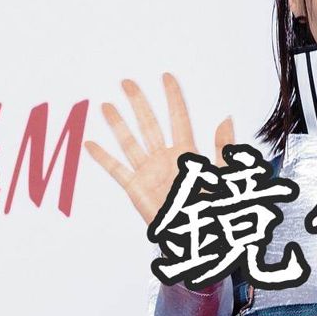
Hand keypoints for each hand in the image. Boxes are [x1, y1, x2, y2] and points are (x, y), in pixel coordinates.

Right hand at [83, 72, 234, 226]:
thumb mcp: (225, 175)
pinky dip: (103, 158)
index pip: (179, 119)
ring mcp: (149, 172)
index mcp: (188, 154)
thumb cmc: (214, 209)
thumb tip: (226, 118)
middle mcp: (165, 159)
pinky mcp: (136, 188)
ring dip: (118, 124)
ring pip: (130, 141)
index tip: (166, 77)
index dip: (173, 98)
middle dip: (138, 103)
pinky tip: (90, 144)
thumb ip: (223, 148)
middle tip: (127, 82)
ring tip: (107, 105)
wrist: (200, 238)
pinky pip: (117, 170)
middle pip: (149, 124)